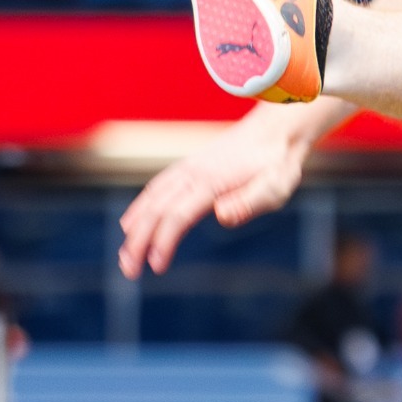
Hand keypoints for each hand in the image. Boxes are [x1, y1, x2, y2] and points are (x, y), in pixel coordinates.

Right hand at [118, 107, 308, 278]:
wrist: (277, 129)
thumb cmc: (277, 163)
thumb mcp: (274, 187)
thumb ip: (248, 202)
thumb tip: (221, 215)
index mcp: (211, 182)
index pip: (177, 216)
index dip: (163, 242)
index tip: (156, 267)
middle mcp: (193, 173)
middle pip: (155, 209)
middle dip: (137, 242)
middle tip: (128, 272)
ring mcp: (189, 168)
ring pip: (150, 198)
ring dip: (133, 227)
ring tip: (124, 256)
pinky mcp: (190, 167)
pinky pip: (155, 188)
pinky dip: (139, 207)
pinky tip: (132, 223)